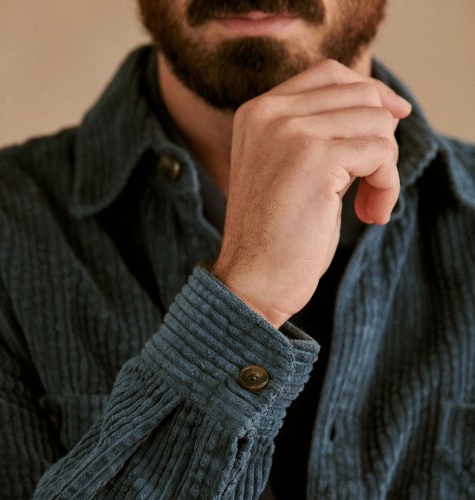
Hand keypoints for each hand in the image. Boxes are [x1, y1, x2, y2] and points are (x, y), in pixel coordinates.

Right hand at [211, 60, 411, 328]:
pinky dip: (387, 186)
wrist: (252, 283)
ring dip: (385, 171)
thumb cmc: (276, 238)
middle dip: (379, 142)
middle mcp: (270, 113)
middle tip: (369, 191)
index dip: (369, 99)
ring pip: (378, 123)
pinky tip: (370, 215)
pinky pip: (382, 153)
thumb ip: (321, 133)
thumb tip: (388, 109)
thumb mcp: (292, 170)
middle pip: (362, 96)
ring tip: (367, 208)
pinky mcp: (316, 159)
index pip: (331, 75)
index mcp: (258, 112)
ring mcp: (292, 132)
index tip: (386, 135)